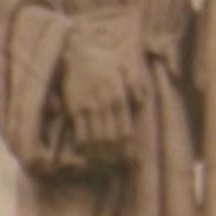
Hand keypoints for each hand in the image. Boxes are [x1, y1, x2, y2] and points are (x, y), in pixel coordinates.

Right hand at [59, 17, 147, 153]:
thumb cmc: (107, 63)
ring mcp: (87, 107)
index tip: (130, 159)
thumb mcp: (127, 70)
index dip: (128, 149)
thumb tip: (141, 101)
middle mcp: (103, 104)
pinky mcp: (73, 107)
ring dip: (100, 155)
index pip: (125, 131)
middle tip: (117, 165)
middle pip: (111, 139)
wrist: (78, 50)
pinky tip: (88, 152)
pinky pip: (79, 133)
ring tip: (104, 163)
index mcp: (118, 97)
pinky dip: (84, 146)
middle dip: (115, 156)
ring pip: (95, 139)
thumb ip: (137, 85)